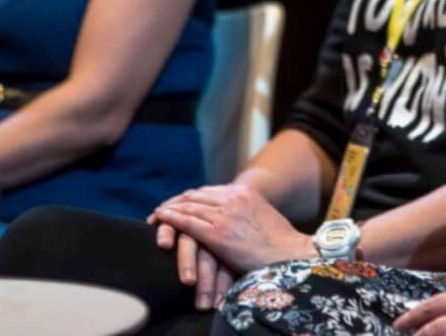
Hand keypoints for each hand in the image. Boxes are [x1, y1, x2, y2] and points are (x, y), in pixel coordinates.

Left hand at [150, 184, 314, 303]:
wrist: (289, 254)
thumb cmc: (279, 242)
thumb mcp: (262, 216)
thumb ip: (245, 211)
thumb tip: (237, 218)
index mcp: (244, 192)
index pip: (209, 192)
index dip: (191, 197)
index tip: (180, 202)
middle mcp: (232, 198)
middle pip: (196, 196)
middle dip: (177, 202)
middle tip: (163, 208)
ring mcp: (224, 215)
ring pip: (188, 207)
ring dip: (169, 210)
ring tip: (157, 214)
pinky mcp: (217, 234)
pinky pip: (187, 223)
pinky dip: (171, 219)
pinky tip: (160, 220)